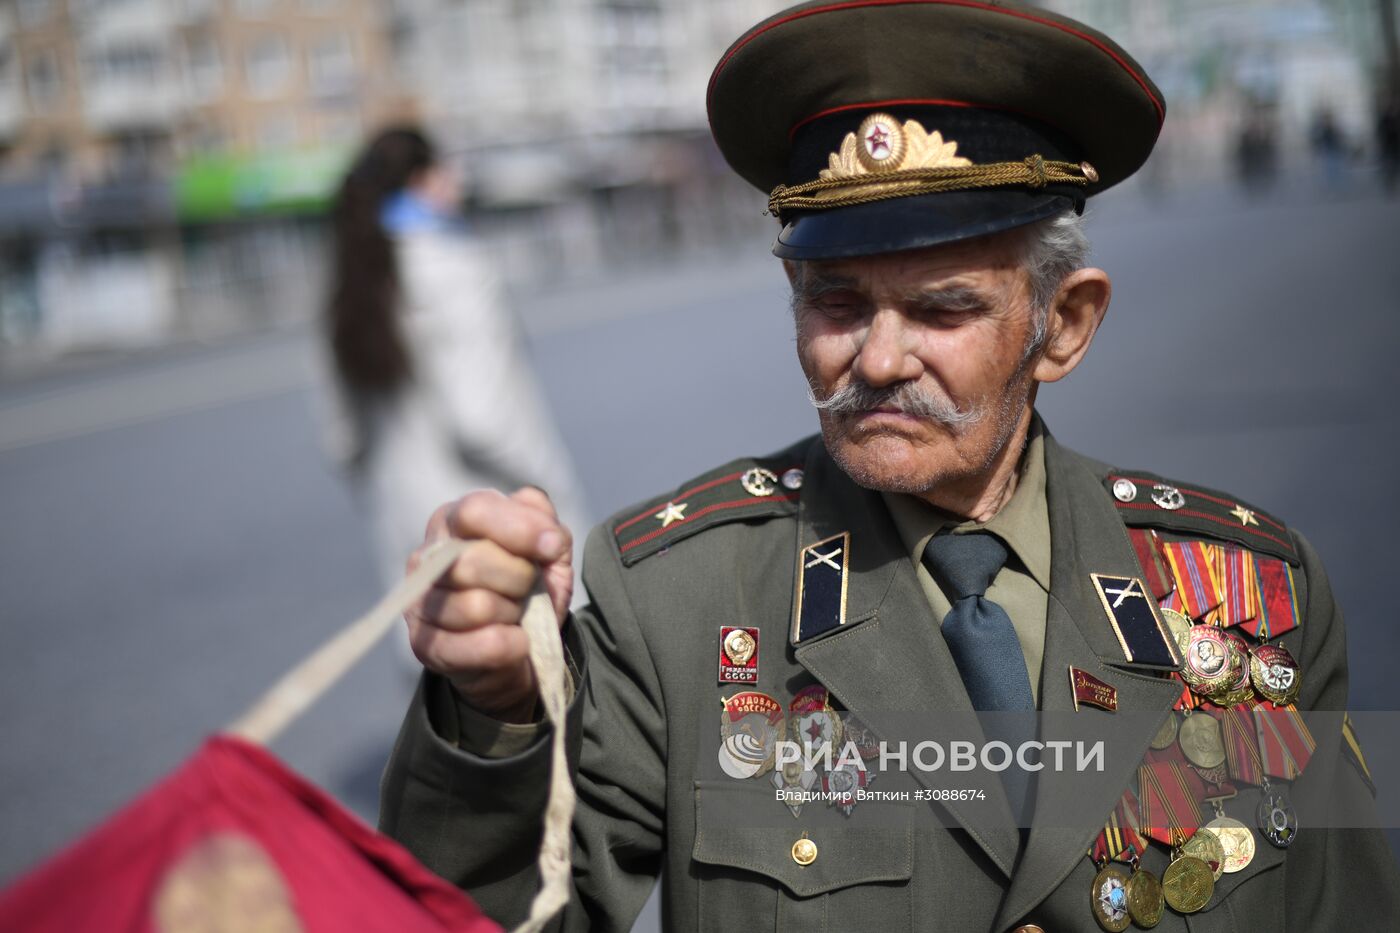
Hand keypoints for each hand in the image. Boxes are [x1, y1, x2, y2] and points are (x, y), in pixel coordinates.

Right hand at [404, 487, 572, 722]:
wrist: (519, 645)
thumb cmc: (527, 586)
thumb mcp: (546, 549)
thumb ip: (545, 523)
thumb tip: (548, 535)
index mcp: (452, 521)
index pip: (474, 511)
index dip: (519, 528)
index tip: (552, 547)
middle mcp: (427, 557)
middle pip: (472, 561)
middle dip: (518, 578)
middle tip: (529, 588)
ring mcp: (420, 603)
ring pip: (475, 607)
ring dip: (513, 613)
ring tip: (516, 614)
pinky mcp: (425, 646)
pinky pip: (481, 645)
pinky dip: (512, 645)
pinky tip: (516, 641)